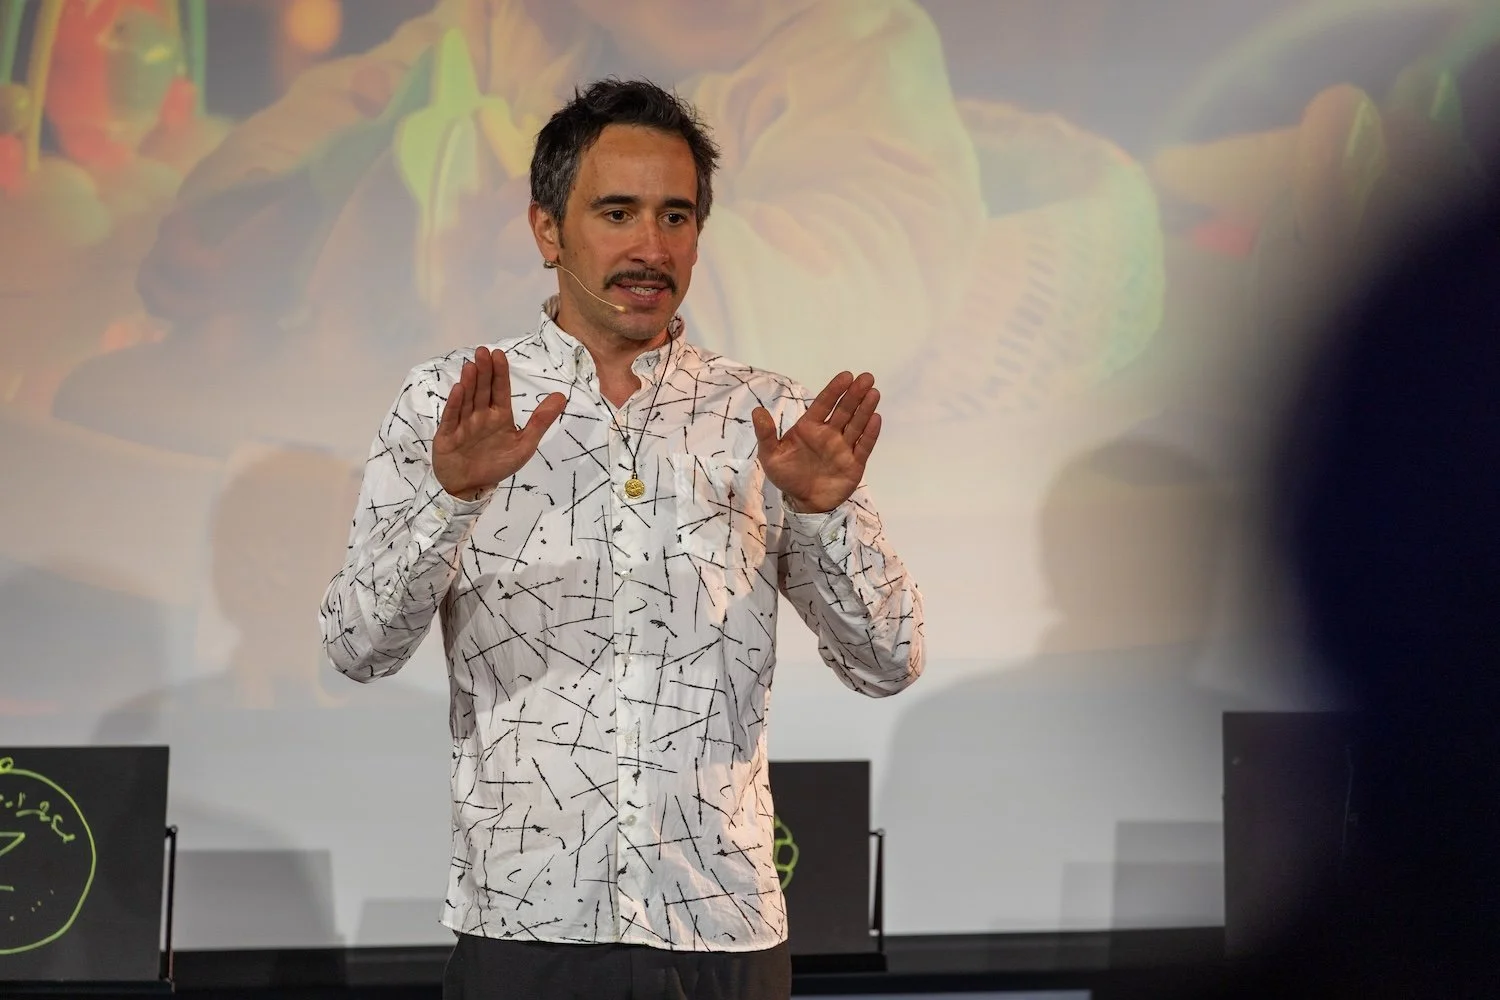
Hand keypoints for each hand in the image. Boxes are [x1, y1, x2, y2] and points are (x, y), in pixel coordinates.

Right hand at [434, 346, 565, 499]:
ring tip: (471, 366)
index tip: (499, 354)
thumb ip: (540, 421)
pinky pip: (452, 417)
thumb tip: (561, 396)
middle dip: (484, 371)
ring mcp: (463, 423)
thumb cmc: (497, 465)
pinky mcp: (448, 435)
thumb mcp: (524, 445)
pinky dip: (454, 404)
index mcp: (499, 415)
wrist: (471, 488)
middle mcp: (480, 415)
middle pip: (482, 390)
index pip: (500, 390)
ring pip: (467, 400)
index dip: (500, 373)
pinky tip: (458, 389)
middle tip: (483, 351)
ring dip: (469, 383)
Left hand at [752, 372, 881, 513]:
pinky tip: (876, 418)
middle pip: (844, 410)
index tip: (846, 376)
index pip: (824, 404)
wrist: (803, 502)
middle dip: (855, 394)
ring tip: (874, 392)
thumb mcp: (770, 456)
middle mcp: (829, 433)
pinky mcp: (855, 463)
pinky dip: (870, 433)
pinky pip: (864, 446)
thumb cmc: (787, 475)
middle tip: (867, 378)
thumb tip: (757, 411)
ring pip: (856, 424)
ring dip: (865, 409)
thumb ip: (766, 434)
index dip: (834, 390)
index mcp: (810, 427)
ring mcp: (844, 447)